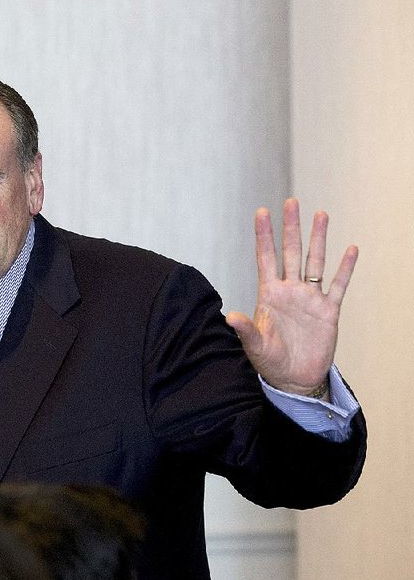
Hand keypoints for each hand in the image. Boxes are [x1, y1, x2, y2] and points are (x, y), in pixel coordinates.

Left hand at [225, 198, 357, 395]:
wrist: (294, 378)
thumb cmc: (270, 361)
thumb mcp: (255, 346)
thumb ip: (245, 330)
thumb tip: (229, 317)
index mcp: (269, 294)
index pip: (265, 258)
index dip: (264, 235)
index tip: (262, 211)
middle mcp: (290, 290)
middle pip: (291, 252)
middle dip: (291, 227)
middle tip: (291, 202)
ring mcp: (310, 298)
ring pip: (315, 261)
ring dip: (319, 239)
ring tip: (321, 214)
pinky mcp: (329, 310)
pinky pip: (338, 285)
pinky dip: (345, 268)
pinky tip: (351, 249)